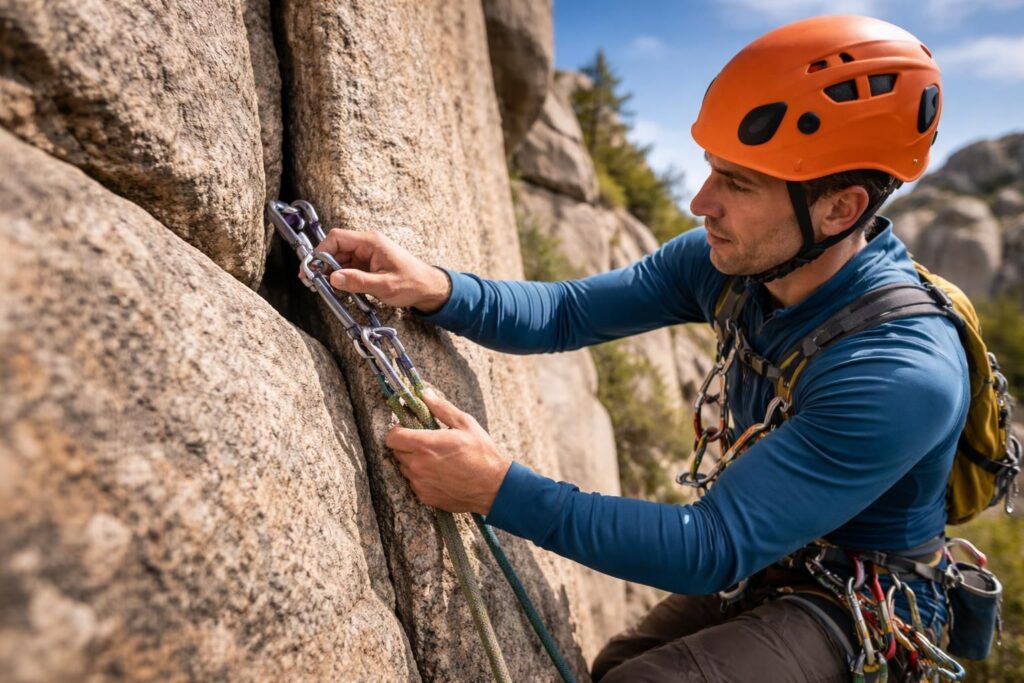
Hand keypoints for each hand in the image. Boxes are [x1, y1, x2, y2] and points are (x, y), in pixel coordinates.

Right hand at [300, 229, 451, 312]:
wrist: (428, 288)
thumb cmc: (412, 283)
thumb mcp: (384, 285)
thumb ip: (358, 281)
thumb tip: (334, 278)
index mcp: (371, 242)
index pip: (337, 238)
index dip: (320, 251)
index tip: (312, 268)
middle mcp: (367, 245)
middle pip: (335, 249)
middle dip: (321, 264)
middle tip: (311, 282)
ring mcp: (366, 255)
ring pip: (339, 260)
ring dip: (329, 273)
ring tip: (320, 288)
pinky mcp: (367, 266)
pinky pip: (347, 269)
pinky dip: (340, 278)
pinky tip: (336, 290)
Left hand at [385, 389, 511, 514]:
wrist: (494, 487)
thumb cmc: (482, 454)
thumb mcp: (465, 424)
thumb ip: (442, 408)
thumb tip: (425, 394)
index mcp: (425, 445)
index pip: (392, 437)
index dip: (397, 431)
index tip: (407, 429)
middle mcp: (418, 465)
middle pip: (396, 452)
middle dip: (407, 445)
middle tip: (425, 443)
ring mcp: (420, 483)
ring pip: (405, 468)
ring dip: (414, 461)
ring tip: (435, 459)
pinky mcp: (425, 497)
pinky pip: (414, 483)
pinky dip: (422, 477)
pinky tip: (440, 473)